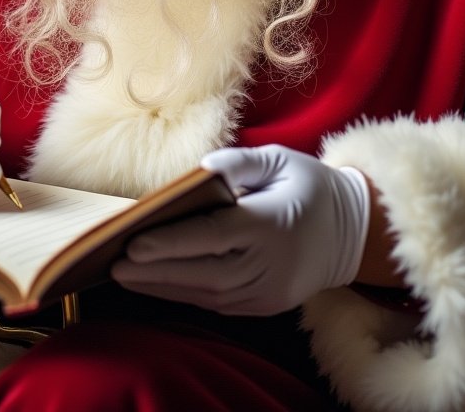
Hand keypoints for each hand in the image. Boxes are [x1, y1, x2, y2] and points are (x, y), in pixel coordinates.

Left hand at [111, 144, 369, 314]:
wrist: (351, 233)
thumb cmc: (308, 187)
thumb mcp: (281, 160)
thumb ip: (241, 162)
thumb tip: (202, 169)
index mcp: (271, 224)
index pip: (214, 236)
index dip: (172, 242)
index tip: (134, 241)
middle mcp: (268, 264)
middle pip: (203, 272)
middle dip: (155, 270)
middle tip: (113, 263)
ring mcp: (267, 290)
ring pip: (207, 293)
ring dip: (162, 285)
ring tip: (123, 274)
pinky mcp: (264, 305)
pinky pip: (217, 303)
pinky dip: (183, 293)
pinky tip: (154, 283)